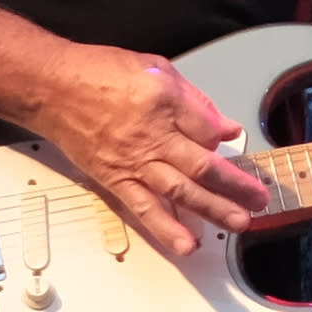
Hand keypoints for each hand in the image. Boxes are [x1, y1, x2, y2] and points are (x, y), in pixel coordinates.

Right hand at [28, 47, 281, 257]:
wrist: (52, 88)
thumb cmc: (98, 72)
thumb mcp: (154, 67)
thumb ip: (193, 99)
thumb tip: (222, 125)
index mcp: (165, 102)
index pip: (209, 129)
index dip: (225, 139)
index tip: (235, 146)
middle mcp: (153, 135)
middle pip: (203, 166)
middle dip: (236, 186)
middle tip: (259, 200)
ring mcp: (134, 161)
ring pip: (181, 191)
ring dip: (213, 210)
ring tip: (239, 223)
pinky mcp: (116, 179)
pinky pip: (144, 208)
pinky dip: (167, 229)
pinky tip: (187, 244)